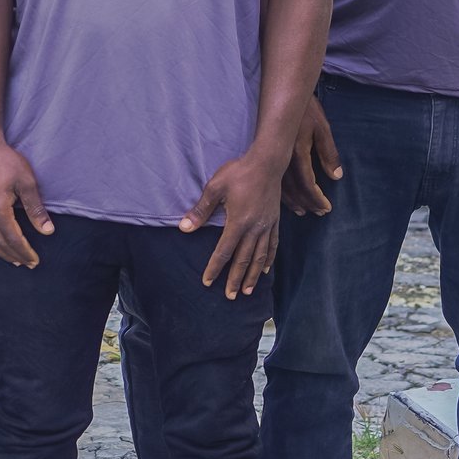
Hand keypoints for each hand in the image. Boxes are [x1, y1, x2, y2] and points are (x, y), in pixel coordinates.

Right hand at [0, 139, 51, 266]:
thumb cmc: (7, 162)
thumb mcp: (27, 182)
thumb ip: (36, 209)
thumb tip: (47, 230)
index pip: (12, 238)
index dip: (24, 251)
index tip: (35, 261)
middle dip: (15, 255)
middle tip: (29, 264)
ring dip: (1, 253)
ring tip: (15, 260)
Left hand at [186, 149, 284, 299]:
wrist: (267, 162)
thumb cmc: (238, 172)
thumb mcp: (214, 188)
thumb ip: (200, 211)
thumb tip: (184, 228)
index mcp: (238, 222)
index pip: (224, 252)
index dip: (215, 268)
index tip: (207, 281)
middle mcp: (254, 228)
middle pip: (243, 260)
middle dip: (235, 279)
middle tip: (230, 296)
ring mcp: (267, 226)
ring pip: (259, 257)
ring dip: (252, 275)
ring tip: (247, 290)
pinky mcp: (275, 221)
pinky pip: (272, 245)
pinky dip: (268, 260)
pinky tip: (264, 270)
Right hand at [283, 94, 340, 215]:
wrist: (284, 95)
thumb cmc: (307, 110)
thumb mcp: (323, 129)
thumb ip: (329, 154)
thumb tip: (336, 177)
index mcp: (297, 152)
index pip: (307, 183)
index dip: (317, 198)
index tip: (326, 208)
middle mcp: (282, 159)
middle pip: (293, 189)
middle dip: (307, 203)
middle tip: (318, 212)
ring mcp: (273, 157)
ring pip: (280, 187)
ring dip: (292, 201)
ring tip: (302, 211)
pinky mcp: (268, 155)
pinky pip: (274, 179)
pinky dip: (281, 192)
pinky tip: (286, 197)